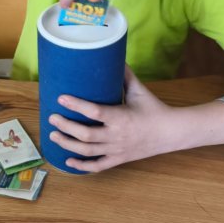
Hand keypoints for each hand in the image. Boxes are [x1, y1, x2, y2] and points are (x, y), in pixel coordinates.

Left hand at [47, 66, 174, 172]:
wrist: (171, 133)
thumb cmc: (154, 109)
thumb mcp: (140, 91)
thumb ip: (125, 75)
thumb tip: (112, 55)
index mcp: (121, 117)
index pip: (94, 112)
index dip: (76, 105)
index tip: (61, 98)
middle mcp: (117, 136)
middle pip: (85, 135)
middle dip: (66, 127)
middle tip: (52, 117)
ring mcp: (117, 150)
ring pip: (87, 151)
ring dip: (67, 144)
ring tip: (53, 135)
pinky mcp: (119, 159)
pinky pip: (97, 166)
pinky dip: (81, 166)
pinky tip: (68, 161)